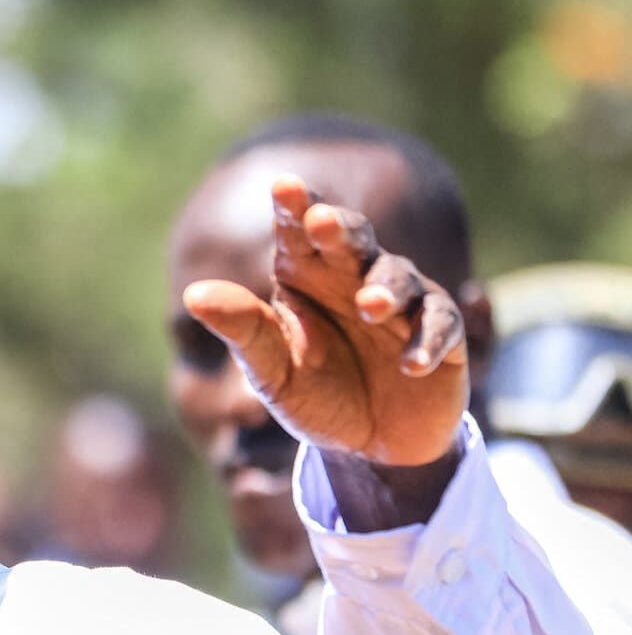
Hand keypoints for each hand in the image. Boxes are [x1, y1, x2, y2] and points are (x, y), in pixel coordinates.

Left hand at [183, 175, 468, 468]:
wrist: (370, 446)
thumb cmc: (317, 397)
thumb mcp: (272, 371)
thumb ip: (242, 331)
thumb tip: (193, 295)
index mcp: (309, 277)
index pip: (299, 233)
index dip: (294, 209)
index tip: (282, 188)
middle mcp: (356, 279)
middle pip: (353, 239)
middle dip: (340, 229)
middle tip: (322, 223)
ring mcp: (403, 303)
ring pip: (400, 278)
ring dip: (386, 288)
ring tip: (370, 304)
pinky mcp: (441, 335)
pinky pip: (439, 326)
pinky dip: (427, 341)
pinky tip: (411, 364)